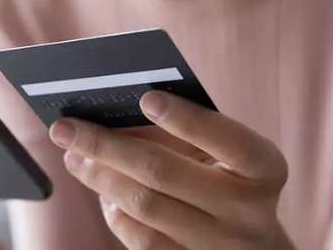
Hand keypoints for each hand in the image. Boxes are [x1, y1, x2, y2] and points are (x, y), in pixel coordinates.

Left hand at [49, 92, 293, 249]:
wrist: (256, 248)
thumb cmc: (233, 181)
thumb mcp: (227, 154)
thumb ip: (188, 132)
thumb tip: (116, 116)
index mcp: (265, 170)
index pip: (229, 140)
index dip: (188, 120)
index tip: (145, 98)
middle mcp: (249, 213)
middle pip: (165, 174)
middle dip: (108, 146)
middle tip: (67, 128)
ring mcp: (220, 248)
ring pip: (145, 208)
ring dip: (101, 178)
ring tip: (75, 156)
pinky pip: (142, 241)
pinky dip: (115, 213)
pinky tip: (102, 193)